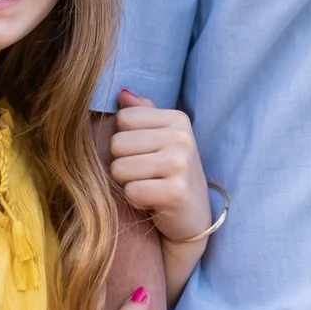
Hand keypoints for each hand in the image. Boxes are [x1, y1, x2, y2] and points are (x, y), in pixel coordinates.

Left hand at [111, 90, 212, 242]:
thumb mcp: (160, 139)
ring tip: (149, 187)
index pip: (123, 118)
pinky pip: (132, 191)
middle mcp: (182, 137)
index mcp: (177, 119)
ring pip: (120, 168)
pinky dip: (136, 201)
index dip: (125, 141)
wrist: (192, 216)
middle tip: (146, 175)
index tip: (145, 155)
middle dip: (124, 164)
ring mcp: (182, 163)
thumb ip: (141, 114)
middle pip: (117, 143)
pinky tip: (152, 202)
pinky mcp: (177, 192)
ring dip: (128, 184)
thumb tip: (122, 93)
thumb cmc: (170, 174)